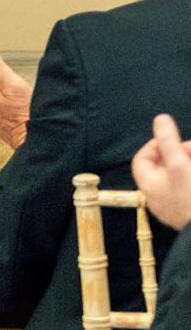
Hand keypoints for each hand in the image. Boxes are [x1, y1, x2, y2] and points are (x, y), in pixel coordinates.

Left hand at [135, 113, 190, 229]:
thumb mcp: (179, 164)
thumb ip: (168, 141)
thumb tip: (160, 119)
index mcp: (149, 185)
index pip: (143, 158)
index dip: (156, 144)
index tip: (173, 138)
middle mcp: (158, 197)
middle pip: (165, 166)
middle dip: (181, 153)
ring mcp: (174, 206)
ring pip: (180, 176)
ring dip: (188, 163)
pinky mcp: (187, 211)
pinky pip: (187, 188)